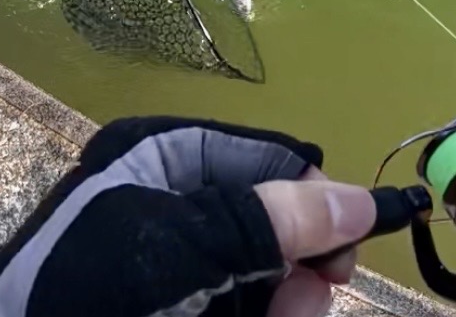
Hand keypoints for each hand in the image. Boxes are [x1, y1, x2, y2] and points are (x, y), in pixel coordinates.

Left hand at [0, 117, 375, 316]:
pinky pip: (243, 304)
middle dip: (302, 261)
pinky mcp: (176, 306)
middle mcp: (177, 200)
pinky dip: (264, 312)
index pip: (271, 158)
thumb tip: (362, 202)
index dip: (318, 196)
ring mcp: (174, 262)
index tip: (349, 246)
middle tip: (309, 297)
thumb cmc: (93, 284)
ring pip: (266, 273)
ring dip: (285, 300)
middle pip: (276, 220)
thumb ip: (276, 220)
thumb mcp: (187, 244)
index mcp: (168, 155)